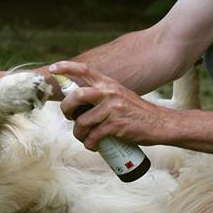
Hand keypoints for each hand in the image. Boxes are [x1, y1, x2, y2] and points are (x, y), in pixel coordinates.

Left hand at [49, 61, 171, 150]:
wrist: (160, 124)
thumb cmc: (135, 112)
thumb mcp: (118, 95)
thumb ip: (101, 94)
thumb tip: (76, 99)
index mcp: (108, 83)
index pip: (85, 69)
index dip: (66, 67)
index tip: (53, 69)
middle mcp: (110, 92)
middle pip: (76, 96)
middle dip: (66, 109)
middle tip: (70, 117)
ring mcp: (113, 109)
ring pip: (82, 121)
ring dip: (78, 134)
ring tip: (84, 138)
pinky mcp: (117, 125)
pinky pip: (93, 136)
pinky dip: (90, 144)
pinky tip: (93, 145)